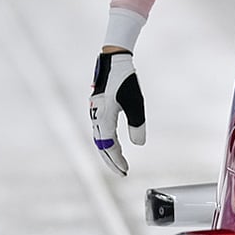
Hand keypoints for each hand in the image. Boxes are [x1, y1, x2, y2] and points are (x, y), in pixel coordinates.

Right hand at [89, 51, 144, 174]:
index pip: (108, 146)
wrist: (114, 61)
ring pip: (100, 138)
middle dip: (111, 160)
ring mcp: (96, 113)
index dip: (117, 160)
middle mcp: (96, 117)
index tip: (125, 171)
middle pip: (101, 145)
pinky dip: (107, 141)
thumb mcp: (136, 103)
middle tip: (122, 173)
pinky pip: (101, 130)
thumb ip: (137, 124)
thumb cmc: (125, 80)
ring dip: (109, 152)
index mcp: (103, 118)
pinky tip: (115, 144)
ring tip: (120, 162)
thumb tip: (138, 144)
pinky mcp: (98, 109)